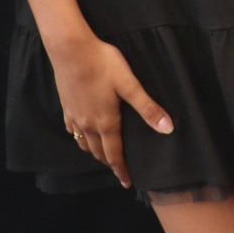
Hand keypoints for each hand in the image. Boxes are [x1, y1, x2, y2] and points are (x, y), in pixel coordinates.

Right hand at [48, 32, 172, 187]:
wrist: (70, 49)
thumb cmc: (103, 63)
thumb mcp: (129, 84)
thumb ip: (147, 107)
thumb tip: (168, 129)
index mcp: (106, 121)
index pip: (114, 154)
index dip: (121, 170)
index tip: (127, 183)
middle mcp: (87, 124)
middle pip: (99, 152)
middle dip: (110, 163)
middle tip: (119, 170)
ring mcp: (74, 116)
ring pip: (84, 143)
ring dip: (95, 152)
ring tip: (104, 155)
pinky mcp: (66, 106)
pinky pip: (73, 130)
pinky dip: (81, 139)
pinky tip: (83, 134)